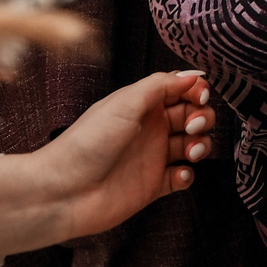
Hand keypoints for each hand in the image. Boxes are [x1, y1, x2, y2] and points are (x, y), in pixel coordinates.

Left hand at [0, 69, 216, 258]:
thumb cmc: (87, 143)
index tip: (199, 97)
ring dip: (201, 145)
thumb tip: (193, 75)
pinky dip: (187, 176)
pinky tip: (177, 175)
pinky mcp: (154, 185)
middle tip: (191, 127)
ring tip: (189, 152)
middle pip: (193, 115)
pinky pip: (183, 178)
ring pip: (193, 145)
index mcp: (143, 105)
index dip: (195, 91)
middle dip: (202, 117)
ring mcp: (153, 157)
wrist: (63, 191)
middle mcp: (151, 128)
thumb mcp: (124, 102)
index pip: (181, 90)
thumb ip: (161, 85)